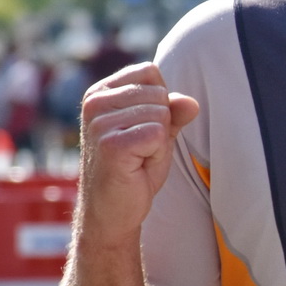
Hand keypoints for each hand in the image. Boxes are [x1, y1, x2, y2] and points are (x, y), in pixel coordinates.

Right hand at [78, 62, 199, 249]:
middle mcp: (94, 102)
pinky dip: (157, 154)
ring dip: (159, 142)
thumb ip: (173, 112)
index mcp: (100, 91)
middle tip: (140, 150)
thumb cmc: (133, 170)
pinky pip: (158, 134)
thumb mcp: (157, 133)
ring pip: (161, 114)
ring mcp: (100, 122)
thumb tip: (191, 102)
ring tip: (137, 159)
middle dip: (161, 125)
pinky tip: (137, 167)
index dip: (159, 103)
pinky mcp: (111, 144)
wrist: (111, 212)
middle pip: (159, 93)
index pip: (150, 72)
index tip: (140, 130)